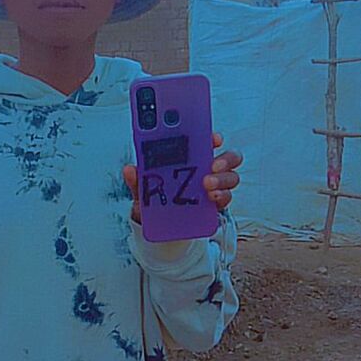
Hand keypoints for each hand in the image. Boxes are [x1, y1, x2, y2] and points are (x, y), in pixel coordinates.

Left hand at [122, 132, 242, 223]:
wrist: (159, 223)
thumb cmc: (156, 196)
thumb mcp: (144, 188)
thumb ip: (138, 179)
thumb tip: (130, 169)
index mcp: (192, 156)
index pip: (207, 141)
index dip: (213, 136)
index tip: (213, 138)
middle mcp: (207, 168)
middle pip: (229, 157)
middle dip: (224, 158)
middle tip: (212, 164)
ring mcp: (215, 186)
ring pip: (230, 177)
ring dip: (222, 179)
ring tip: (207, 185)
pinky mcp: (216, 204)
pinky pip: (226, 198)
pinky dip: (222, 197)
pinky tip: (212, 199)